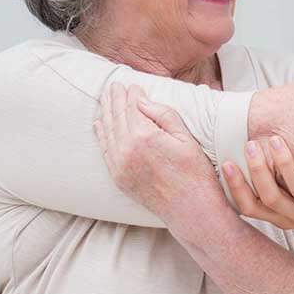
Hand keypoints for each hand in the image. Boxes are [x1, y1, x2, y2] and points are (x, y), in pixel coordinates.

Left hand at [94, 83, 230, 232]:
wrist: (190, 208)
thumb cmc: (194, 172)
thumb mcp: (185, 137)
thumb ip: (163, 115)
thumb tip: (140, 100)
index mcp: (144, 136)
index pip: (132, 107)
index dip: (132, 94)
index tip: (132, 85)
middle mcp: (126, 149)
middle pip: (116, 116)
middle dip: (114, 99)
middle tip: (113, 85)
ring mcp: (119, 165)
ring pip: (107, 131)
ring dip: (105, 113)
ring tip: (105, 98)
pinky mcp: (118, 178)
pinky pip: (105, 150)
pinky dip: (101, 135)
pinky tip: (99, 123)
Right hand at [222, 134, 293, 238]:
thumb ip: (275, 185)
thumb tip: (246, 152)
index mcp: (282, 217)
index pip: (251, 208)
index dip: (236, 188)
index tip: (226, 163)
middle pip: (272, 198)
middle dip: (258, 171)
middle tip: (250, 144)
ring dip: (285, 163)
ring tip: (275, 139)